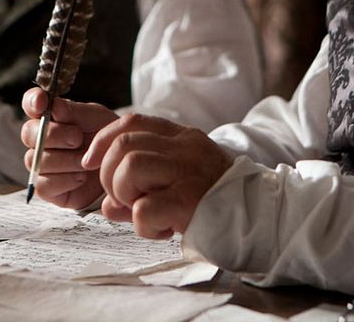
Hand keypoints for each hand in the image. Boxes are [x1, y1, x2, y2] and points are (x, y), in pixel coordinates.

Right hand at [21, 87, 117, 208]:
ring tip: (87, 162)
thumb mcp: (97, 119)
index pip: (31, 103)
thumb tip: (53, 106)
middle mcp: (41, 140)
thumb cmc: (107, 138)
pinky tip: (81, 178)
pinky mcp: (47, 189)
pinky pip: (42, 185)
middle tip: (77, 138)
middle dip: (54, 134)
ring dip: (65, 160)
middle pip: (29, 133)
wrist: (122, 167)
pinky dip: (64, 181)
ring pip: (36, 160)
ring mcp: (41, 164)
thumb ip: (75, 112)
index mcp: (51, 117)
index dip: (32, 101)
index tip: (42, 102)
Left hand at [83, 114, 231, 239]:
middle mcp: (185, 148)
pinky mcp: (189, 202)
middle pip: (123, 144)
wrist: (263, 220)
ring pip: (129, 167)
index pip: (131, 122)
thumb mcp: (180, 182)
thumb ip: (143, 186)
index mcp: (182, 138)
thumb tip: (107, 205)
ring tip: (142, 211)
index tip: (90, 162)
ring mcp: (188, 172)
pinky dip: (142, 225)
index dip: (102, 141)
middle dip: (108, 175)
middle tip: (123, 198)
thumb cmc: (218, 203)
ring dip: (123, 195)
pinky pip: (143, 209)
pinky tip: (161, 230)